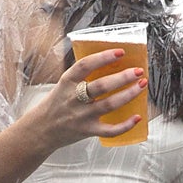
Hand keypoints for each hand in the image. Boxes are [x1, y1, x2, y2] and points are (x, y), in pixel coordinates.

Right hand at [28, 48, 147, 148]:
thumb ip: (82, 76)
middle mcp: (74, 99)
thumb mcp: (63, 85)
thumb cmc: (56, 104)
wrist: (40, 130)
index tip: (120, 52)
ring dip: (129, 94)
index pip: (85, 66)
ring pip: (109, 105)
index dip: (103, 57)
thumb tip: (111, 62)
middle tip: (138, 71)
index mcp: (67, 82)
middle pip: (101, 86)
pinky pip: (110, 130)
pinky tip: (138, 117)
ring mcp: (81, 116)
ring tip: (141, 85)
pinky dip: (126, 125)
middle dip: (123, 77)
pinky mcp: (87, 131)